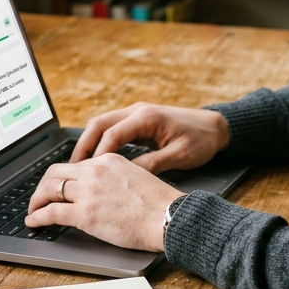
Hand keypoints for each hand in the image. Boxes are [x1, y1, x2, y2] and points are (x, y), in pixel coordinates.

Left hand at [25, 155, 183, 251]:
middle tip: (40, 197)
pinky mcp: (84, 213)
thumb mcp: (137, 176)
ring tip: (33, 210)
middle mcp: (94, 171)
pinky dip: (37, 217)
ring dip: (36, 200)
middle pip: (55, 172)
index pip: (75, 164)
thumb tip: (105, 190)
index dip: (62, 177)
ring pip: (48, 189)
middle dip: (43, 186)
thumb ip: (116, 178)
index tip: (59, 187)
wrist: (167, 216)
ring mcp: (88, 191)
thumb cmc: (159, 203)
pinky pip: (50, 212)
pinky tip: (34, 222)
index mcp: (108, 160)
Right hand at [72, 103, 229, 174]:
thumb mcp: (180, 156)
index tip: (88, 174)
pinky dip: (100, 142)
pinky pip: (111, 129)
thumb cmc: (201, 141)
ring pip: (102, 124)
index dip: (98, 155)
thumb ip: (152, 165)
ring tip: (78, 167)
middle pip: (99, 124)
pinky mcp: (138, 121)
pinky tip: (95, 161)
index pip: (112, 134)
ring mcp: (136, 113)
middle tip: (71, 169)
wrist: (217, 127)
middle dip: (83, 146)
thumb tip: (127, 177)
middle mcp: (137, 111)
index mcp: (147, 117)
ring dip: (88, 143)